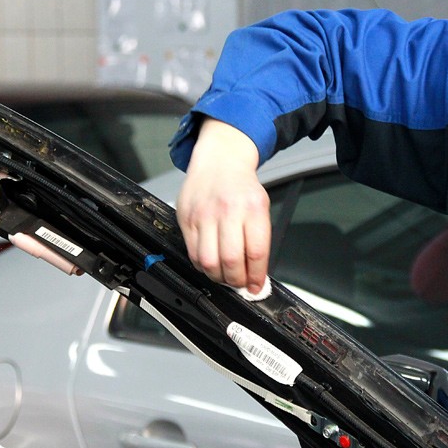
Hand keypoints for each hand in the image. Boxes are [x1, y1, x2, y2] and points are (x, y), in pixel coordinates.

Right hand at [176, 118, 270, 292]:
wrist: (219, 161)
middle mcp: (228, 211)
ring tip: (225, 276)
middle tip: (240, 283)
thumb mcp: (260, 207)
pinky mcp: (186, 218)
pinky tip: (211, 264)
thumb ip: (259, 239)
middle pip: (231, 260)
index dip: (256, 276)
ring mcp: (204, 215)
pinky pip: (192, 253)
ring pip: (208, 261)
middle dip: (237, 280)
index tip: (256, 286)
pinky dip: (202, 266)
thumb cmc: (242, 187)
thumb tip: (256, 274)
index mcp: (253, 208)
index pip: (256, 252)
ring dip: (218, 277)